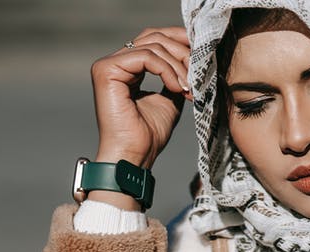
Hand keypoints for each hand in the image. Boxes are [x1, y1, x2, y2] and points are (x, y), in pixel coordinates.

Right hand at [90, 26, 191, 172]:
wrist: (135, 155)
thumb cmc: (150, 134)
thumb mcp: (170, 99)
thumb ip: (175, 77)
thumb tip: (193, 59)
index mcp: (127, 68)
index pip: (154, 40)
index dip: (180, 42)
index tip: (202, 54)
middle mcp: (114, 62)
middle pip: (154, 38)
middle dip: (182, 52)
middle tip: (199, 72)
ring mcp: (108, 65)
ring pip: (153, 46)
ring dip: (179, 65)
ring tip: (188, 87)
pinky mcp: (106, 71)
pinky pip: (146, 57)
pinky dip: (167, 70)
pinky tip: (177, 87)